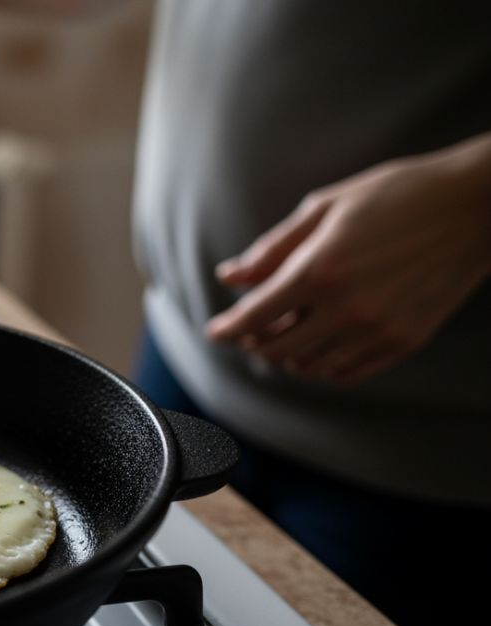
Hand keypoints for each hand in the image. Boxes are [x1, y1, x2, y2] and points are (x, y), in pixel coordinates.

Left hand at [206, 132, 490, 384]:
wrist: (473, 207)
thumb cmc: (397, 197)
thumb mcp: (325, 208)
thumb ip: (272, 249)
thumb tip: (230, 276)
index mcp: (320, 270)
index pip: (254, 318)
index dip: (227, 329)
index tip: (215, 330)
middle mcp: (347, 309)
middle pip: (275, 349)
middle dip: (254, 341)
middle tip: (251, 326)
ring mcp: (378, 330)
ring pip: (308, 366)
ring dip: (287, 353)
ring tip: (288, 329)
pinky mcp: (405, 342)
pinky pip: (346, 373)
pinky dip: (323, 365)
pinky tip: (320, 343)